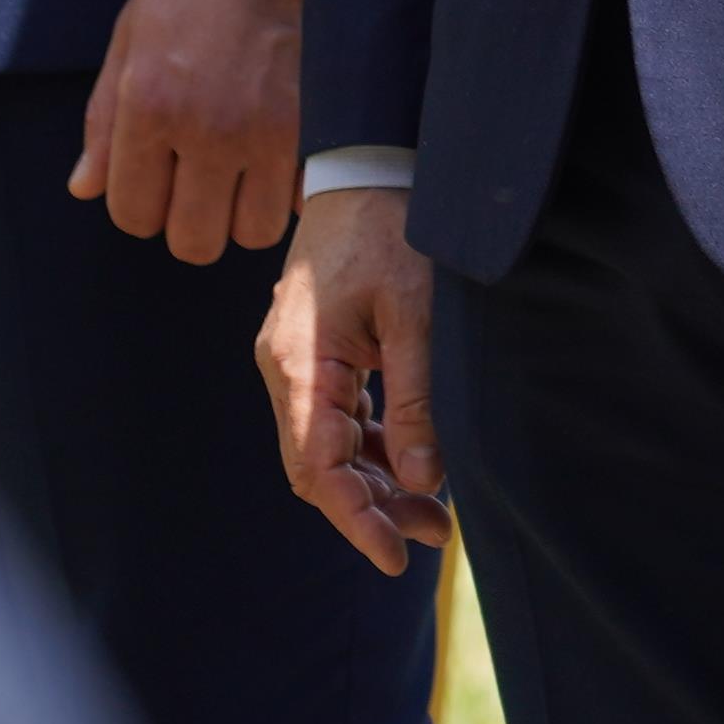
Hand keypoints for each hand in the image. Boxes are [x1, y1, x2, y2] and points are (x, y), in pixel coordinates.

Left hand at [68, 0, 302, 261]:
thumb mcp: (126, 45)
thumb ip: (103, 125)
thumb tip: (85, 189)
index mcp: (150, 109)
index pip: (134, 215)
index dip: (140, 206)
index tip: (155, 179)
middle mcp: (208, 130)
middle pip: (194, 241)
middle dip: (190, 222)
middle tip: (198, 185)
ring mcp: (267, 132)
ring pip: (254, 232)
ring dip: (243, 213)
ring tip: (240, 176)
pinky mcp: (313, 126)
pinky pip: (301, 199)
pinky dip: (289, 192)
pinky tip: (277, 160)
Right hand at [259, 185, 450, 573]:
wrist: (367, 165)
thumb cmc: (392, 229)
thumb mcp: (414, 314)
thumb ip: (415, 399)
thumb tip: (425, 480)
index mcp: (300, 363)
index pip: (318, 467)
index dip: (355, 519)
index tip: (394, 558)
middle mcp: (288, 369)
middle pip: (320, 466)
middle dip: (373, 508)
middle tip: (435, 535)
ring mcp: (301, 361)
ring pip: (331, 446)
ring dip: (378, 481)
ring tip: (435, 514)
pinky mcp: (322, 352)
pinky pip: (341, 417)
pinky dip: (375, 446)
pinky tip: (415, 465)